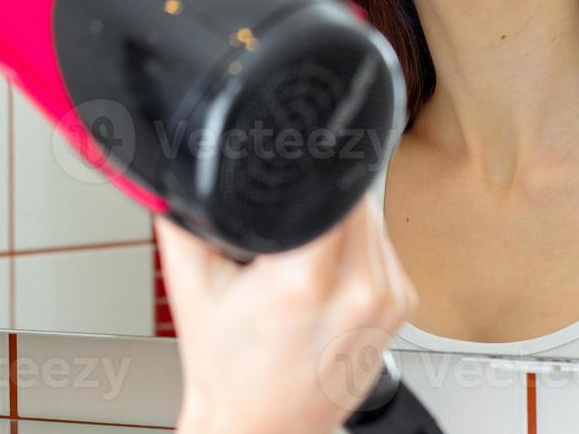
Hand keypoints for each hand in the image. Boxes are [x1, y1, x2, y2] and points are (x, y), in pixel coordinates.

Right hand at [157, 196, 417, 433]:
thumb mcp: (189, 284)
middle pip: (353, 200)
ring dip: (342, 222)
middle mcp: (358, 293)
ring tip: (301, 259)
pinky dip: (358, 249)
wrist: (258, 426)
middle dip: (318, 200)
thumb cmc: (227, 369)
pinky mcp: (400, 308)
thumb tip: (178, 171)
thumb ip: (181, 216)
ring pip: (373, 220)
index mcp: (304, 282)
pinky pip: (384, 249)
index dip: (304, 177)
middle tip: (282, 233)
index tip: (282, 187)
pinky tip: (327, 276)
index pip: (328, 189)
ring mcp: (386, 302)